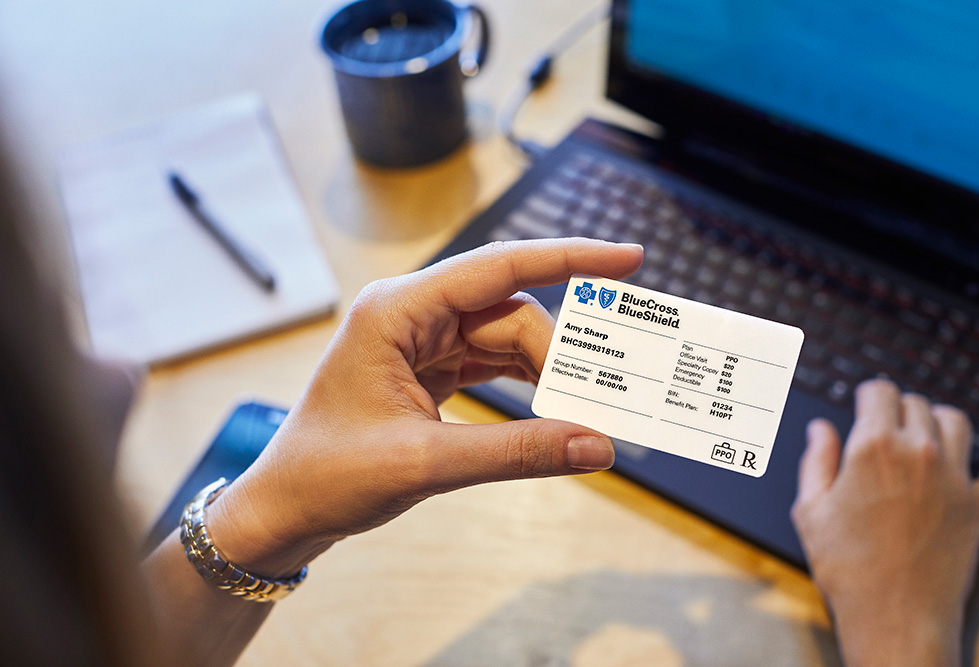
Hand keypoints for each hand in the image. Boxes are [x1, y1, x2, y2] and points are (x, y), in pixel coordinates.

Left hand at [206, 238, 643, 576]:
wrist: (284, 507)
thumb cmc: (328, 475)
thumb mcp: (425, 463)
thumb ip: (516, 452)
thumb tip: (596, 445)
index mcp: (396, 311)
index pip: (498, 267)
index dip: (569, 258)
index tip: (628, 259)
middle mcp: (410, 314)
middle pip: (510, 312)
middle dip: (558, 352)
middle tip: (605, 396)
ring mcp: (419, 340)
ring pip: (505, 338)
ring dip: (546, 370)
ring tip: (588, 404)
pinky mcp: (427, 369)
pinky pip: (491, 363)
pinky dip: (526, 384)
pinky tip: (555, 406)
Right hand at [791, 379, 978, 665]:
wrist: (895, 617)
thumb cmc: (847, 569)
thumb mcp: (811, 511)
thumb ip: (816, 461)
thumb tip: (821, 430)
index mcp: (871, 447)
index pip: (879, 392)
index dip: (868, 395)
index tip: (864, 404)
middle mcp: (916, 452)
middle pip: (916, 403)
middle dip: (898, 409)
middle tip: (886, 427)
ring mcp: (954, 478)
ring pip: (955, 422)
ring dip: (938, 421)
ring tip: (924, 435)